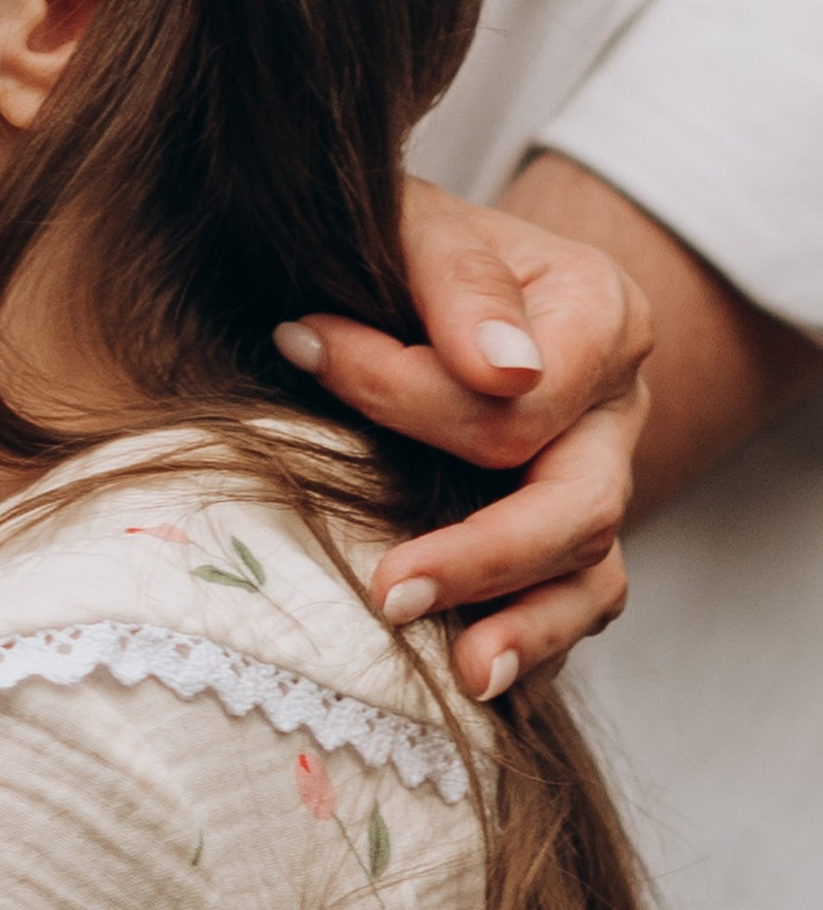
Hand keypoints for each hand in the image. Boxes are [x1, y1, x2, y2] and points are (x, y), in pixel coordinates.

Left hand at [273, 176, 649, 697]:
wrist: (405, 264)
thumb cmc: (400, 241)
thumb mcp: (414, 220)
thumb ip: (455, 277)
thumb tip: (502, 369)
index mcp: (598, 317)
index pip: (514, 401)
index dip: (402, 390)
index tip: (296, 343)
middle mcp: (612, 409)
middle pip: (579, 506)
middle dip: (483, 556)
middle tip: (388, 592)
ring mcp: (594, 477)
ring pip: (591, 575)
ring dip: (526, 629)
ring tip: (464, 675)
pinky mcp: (560, 534)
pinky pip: (568, 607)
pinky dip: (527, 648)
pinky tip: (473, 689)